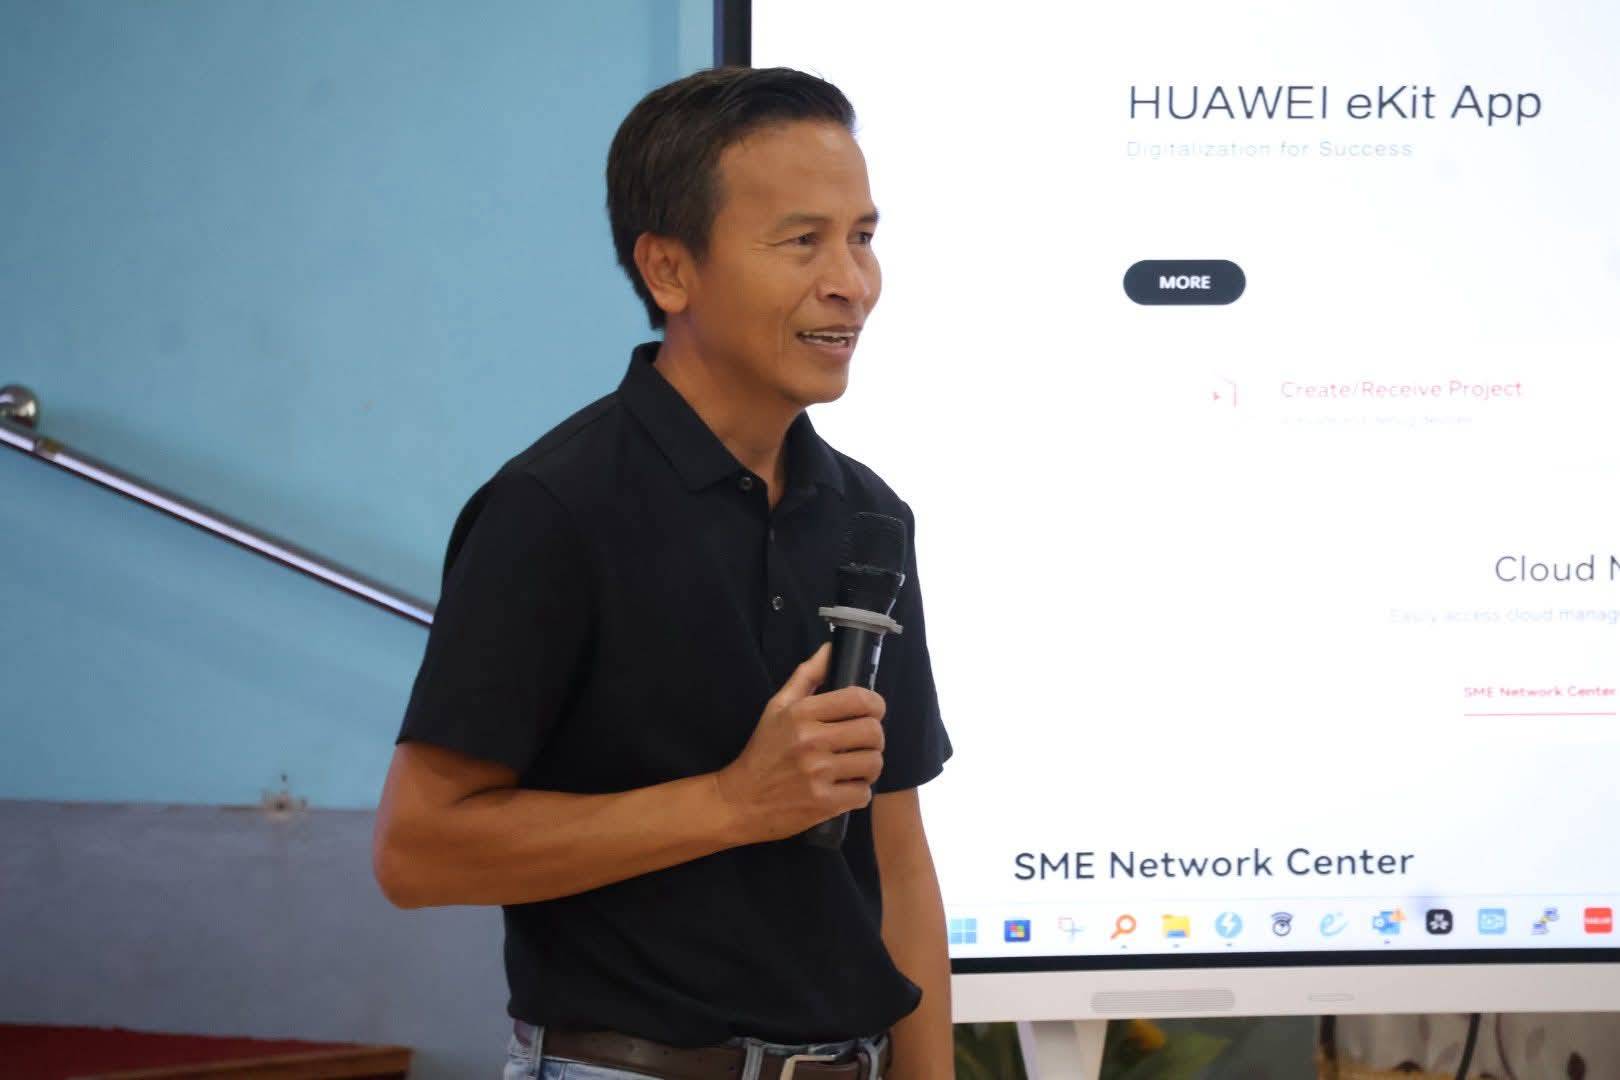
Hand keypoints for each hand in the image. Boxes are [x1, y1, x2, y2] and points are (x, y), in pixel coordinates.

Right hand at [714, 643, 886, 843]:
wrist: (741, 800)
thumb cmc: (763, 752)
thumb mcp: (777, 707)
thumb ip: (807, 676)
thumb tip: (830, 649)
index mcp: (801, 713)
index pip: (859, 700)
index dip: (875, 705)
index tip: (872, 712)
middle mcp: (810, 741)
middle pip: (873, 732)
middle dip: (874, 738)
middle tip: (861, 743)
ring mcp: (817, 773)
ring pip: (873, 763)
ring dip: (869, 766)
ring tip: (853, 766)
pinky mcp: (823, 803)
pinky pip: (864, 794)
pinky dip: (858, 792)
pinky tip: (843, 788)